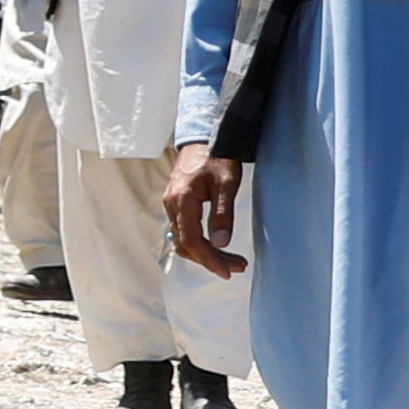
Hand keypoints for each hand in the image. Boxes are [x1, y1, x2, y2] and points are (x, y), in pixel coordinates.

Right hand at [164, 146, 248, 280]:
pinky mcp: (176, 203)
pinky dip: (199, 242)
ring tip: (231, 260)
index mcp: (181, 201)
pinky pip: (183, 230)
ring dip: (205, 253)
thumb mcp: (227, 185)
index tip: (227, 272)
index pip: (191, 240)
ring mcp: (171, 204)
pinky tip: (215, 245)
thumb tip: (221, 243)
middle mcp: (171, 205)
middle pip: (185, 244)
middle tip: (237, 267)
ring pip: (183, 239)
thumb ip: (223, 215)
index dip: (208, 260)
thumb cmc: (218, 157)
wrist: (205, 136)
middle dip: (210, 260)